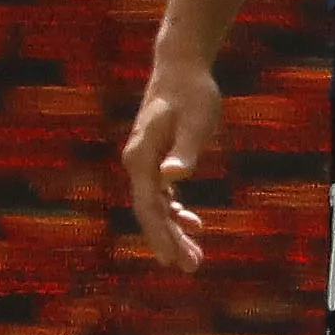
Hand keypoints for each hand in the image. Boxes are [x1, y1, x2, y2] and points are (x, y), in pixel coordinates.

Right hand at [121, 66, 226, 274]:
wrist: (180, 67)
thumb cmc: (191, 93)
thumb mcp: (197, 121)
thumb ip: (185, 151)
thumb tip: (173, 179)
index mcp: (141, 157)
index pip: (148, 207)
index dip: (160, 236)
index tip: (173, 261)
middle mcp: (137, 163)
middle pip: (150, 213)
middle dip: (169, 242)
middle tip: (192, 267)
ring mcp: (144, 163)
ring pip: (155, 207)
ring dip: (173, 232)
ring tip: (195, 256)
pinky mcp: (155, 160)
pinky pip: (161, 196)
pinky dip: (175, 213)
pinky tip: (193, 224)